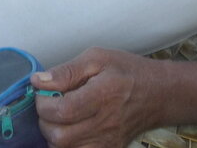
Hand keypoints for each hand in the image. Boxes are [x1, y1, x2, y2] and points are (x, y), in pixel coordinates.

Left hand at [32, 48, 164, 147]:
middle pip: (58, 136)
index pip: (61, 111)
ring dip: (54, 134)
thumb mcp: (98, 58)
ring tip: (61, 117)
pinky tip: (71, 129)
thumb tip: (38, 81)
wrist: (158, 93)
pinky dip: (67, 145)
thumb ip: (67, 70)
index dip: (43, 103)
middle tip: (52, 105)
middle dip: (45, 120)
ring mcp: (107, 142)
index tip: (44, 91)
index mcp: (103, 95)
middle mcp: (105, 123)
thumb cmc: (127, 71)